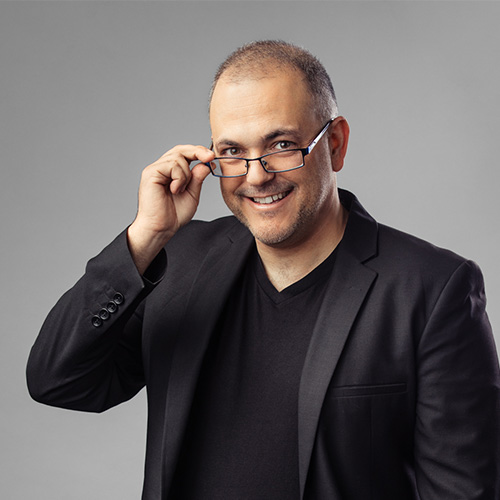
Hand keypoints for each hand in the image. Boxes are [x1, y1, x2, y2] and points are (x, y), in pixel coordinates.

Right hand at [127, 145, 213, 273]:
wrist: (161, 228)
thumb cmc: (173, 215)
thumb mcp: (192, 194)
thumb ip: (197, 178)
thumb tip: (205, 163)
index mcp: (171, 172)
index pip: (185, 154)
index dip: (198, 152)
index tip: (212, 156)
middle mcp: (162, 168)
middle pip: (180, 149)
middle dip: (197, 151)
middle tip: (210, 157)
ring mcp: (155, 170)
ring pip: (178, 157)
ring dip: (186, 175)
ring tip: (180, 190)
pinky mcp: (150, 173)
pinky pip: (171, 165)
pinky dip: (179, 177)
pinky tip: (175, 190)